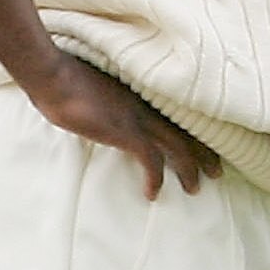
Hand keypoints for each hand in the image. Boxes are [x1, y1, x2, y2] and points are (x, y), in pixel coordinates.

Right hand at [27, 52, 220, 198]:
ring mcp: (138, 117)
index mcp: (141, 92)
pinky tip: (153, 194)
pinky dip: (156, 178)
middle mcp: (147, 104)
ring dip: (189, 169)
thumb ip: (107, 98)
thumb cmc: (64, 77)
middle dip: (204, 153)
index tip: (203, 144)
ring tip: (195, 189)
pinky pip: (151, 160)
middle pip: (187, 130)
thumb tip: (102, 110)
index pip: (177, 113)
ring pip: (178, 146)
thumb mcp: (94, 87)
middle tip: (217, 171)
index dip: (193, 130)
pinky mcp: (126, 131)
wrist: (52, 75)